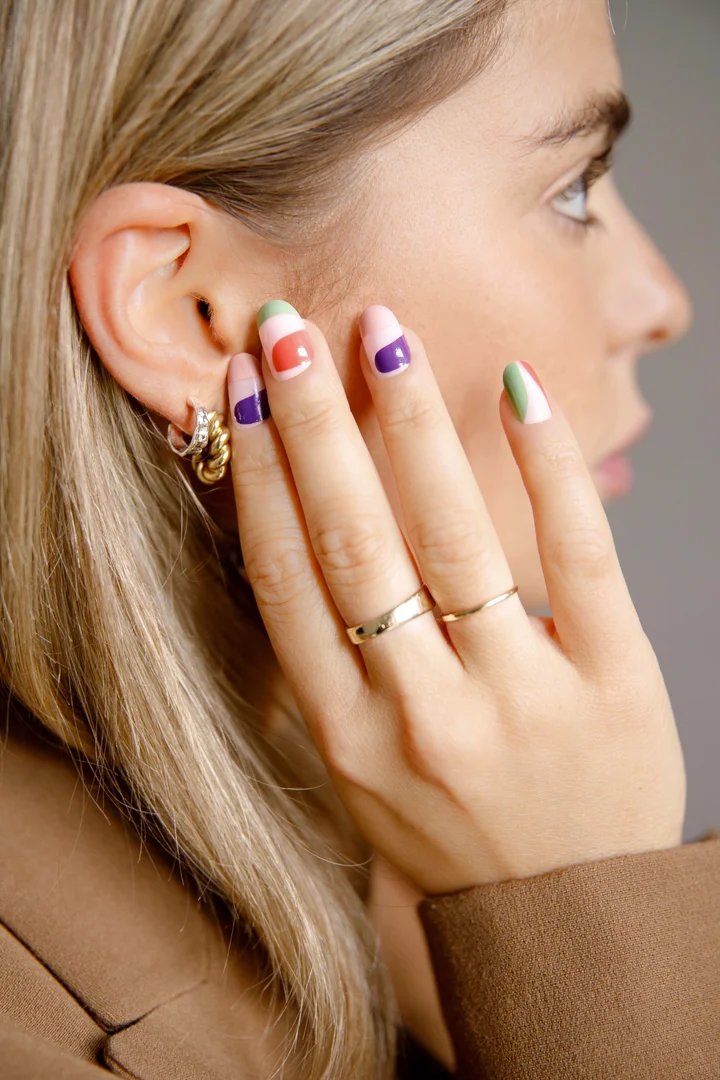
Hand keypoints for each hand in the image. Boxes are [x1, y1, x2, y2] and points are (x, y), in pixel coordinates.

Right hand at [226, 302, 685, 895]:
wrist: (566, 914)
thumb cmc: (452, 826)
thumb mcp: (364, 769)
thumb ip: (328, 668)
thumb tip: (288, 529)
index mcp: (346, 735)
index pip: (285, 581)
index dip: (257, 476)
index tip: (236, 393)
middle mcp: (421, 715)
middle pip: (354, 545)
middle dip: (312, 426)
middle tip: (285, 332)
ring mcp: (520, 698)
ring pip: (454, 539)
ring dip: (410, 425)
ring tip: (382, 337)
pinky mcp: (614, 684)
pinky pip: (579, 558)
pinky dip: (547, 467)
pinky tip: (517, 391)